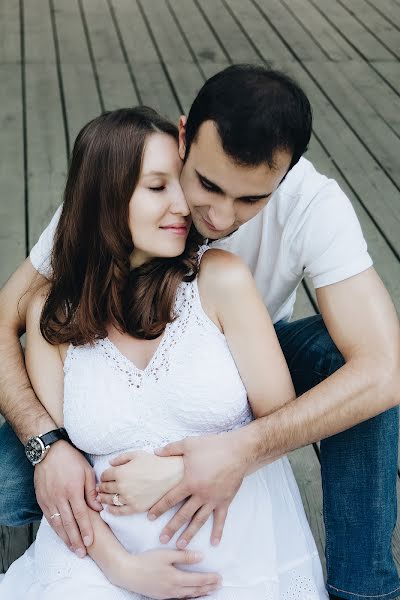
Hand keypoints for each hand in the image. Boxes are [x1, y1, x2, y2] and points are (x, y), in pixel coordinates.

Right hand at [34, 440, 102, 556]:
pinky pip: (49, 518)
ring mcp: (49, 500)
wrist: (50, 452)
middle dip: (76, 540)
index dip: (85, 530)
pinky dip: (55, 529)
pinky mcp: (42, 500)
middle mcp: (60, 497)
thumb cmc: (71, 459)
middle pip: (69, 524)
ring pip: (57, 523)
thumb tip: (98, 508)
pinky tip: (61, 535)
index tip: (90, 542)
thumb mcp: (86, 471)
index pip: (80, 515)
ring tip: (72, 549)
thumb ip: (91, 491)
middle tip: (82, 552)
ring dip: (65, 538)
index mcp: (73, 490)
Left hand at [97, 450, 183, 514]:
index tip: (105, 476)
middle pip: (105, 488)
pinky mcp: (136, 508)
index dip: (104, 475)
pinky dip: (112, 510)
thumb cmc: (155, 462)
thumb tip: (109, 463)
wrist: (171, 475)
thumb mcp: (137, 454)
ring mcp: (129, 499)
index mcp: (120, 472)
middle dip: (101, 487)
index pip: (105, 475)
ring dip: (103, 499)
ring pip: (110, 500)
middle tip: (100, 488)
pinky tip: (109, 508)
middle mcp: (122, 486)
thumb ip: (121, 458)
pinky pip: (119, 512)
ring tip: (102, 497)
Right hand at [122, 548, 221, 598]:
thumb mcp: (165, 554)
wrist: (128, 573)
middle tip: (219, 585)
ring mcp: (167, 595)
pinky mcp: (162, 596)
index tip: (219, 577)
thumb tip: (201, 557)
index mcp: (175, 578)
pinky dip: (190, 596)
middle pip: (195, 590)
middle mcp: (173, 589)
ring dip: (201, 593)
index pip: (198, 580)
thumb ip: (184, 556)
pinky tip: (192, 594)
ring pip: (188, 596)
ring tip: (210, 590)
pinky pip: (180, 598)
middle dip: (208, 587)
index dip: (210, 579)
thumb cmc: (146, 561)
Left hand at [150, 431, 248, 548]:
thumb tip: (155, 452)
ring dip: (189, 533)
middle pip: (182, 514)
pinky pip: (220, 519)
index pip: (170, 499)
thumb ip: (171, 449)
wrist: (237, 451)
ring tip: (181, 545)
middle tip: (162, 539)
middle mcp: (200, 495)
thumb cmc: (212, 446)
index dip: (159, 508)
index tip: (150, 517)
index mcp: (189, 482)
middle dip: (171, 528)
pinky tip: (214, 543)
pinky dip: (217, 531)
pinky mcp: (225, 501)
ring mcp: (213, 500)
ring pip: (199, 521)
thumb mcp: (188, 444)